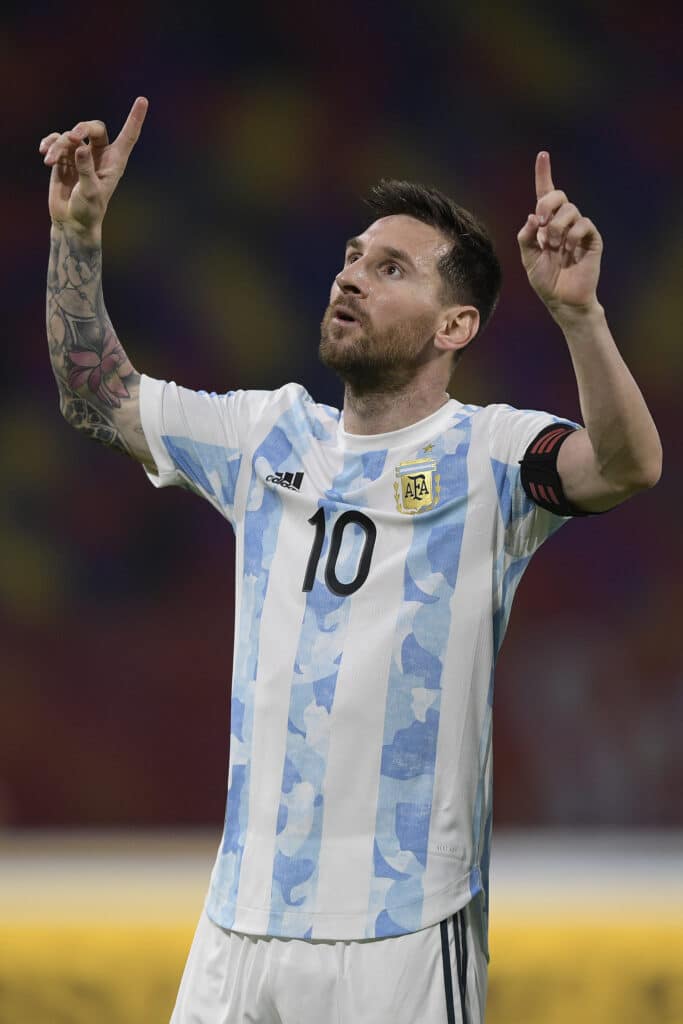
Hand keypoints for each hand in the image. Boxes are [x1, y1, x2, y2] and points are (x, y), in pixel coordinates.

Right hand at [39, 97, 148, 237]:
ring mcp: (81, 155)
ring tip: (50, 161)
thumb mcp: (90, 192)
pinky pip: (57, 141)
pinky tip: (45, 153)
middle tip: (73, 138)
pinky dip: (50, 144)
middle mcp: (100, 155)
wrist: (71, 221)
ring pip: (71, 137)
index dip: (135, 118)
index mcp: (115, 162)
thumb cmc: (88, 211)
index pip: (128, 136)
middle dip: (82, 128)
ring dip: (59, 145)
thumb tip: (80, 147)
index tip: (142, 100)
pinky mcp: (65, 158)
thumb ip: (86, 170)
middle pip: (94, 128)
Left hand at [517, 152, 602, 318]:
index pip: (546, 194)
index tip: (542, 155)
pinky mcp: (592, 239)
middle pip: (559, 196)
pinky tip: (569, 248)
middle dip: (547, 205)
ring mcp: (579, 230)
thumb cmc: (546, 281)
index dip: (544, 174)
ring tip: (554, 246)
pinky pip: (584, 224)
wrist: (563, 301)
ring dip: (557, 227)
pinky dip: (572, 234)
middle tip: (541, 223)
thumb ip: (525, 237)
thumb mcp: (528, 259)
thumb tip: (532, 216)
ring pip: (570, 210)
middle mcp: (563, 223)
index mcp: (546, 225)